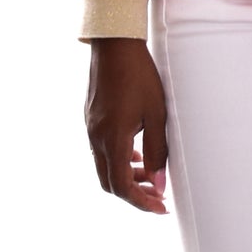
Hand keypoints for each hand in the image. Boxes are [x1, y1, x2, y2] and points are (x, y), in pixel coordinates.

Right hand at [84, 37, 169, 214]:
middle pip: (109, 183)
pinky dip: (118, 161)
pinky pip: (100, 151)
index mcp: (112, 138)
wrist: (114, 45)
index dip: (141, 202)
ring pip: (104, 168)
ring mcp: (90, 129)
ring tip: (150, 174)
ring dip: (126, 177)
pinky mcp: (90, 120)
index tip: (161, 207)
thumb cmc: (141, 76)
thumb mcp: (157, 114)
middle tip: (157, 195)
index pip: (121, 186)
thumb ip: (158, 152)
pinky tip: (137, 153)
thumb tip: (159, 184)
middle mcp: (96, 137)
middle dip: (133, 194)